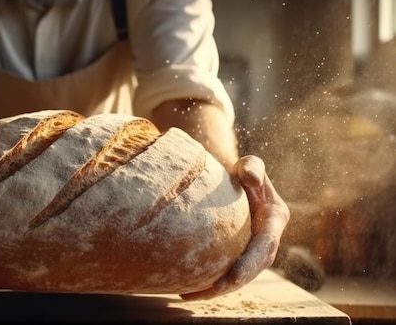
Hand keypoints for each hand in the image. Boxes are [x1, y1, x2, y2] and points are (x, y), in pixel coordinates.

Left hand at [179, 155, 289, 300]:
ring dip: (217, 289)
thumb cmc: (242, 172)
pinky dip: (209, 283)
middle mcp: (267, 239)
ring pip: (239, 276)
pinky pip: (226, 272)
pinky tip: (187, 290)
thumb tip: (251, 178)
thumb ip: (252, 167)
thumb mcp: (249, 165)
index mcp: (274, 219)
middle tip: (209, 292)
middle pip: (252, 269)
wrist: (237, 181)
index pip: (264, 247)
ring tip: (190, 295)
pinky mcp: (240, 254)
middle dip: (232, 284)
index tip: (232, 279)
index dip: (249, 265)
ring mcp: (254, 249)